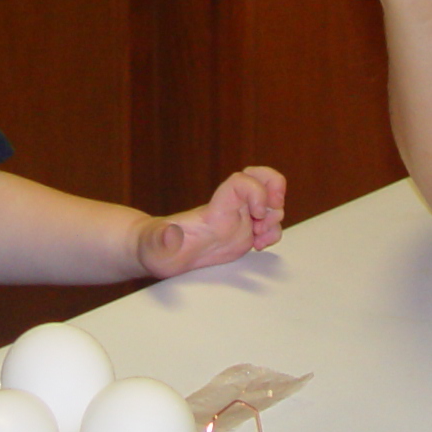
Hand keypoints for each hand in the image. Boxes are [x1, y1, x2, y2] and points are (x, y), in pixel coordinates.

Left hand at [135, 166, 287, 277]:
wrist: (159, 253)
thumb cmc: (155, 246)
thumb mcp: (155, 245)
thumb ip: (163, 239)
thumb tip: (171, 235)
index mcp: (214, 208)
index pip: (241, 181)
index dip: (257, 191)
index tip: (256, 215)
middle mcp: (230, 209)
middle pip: (261, 178)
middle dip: (276, 189)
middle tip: (273, 210)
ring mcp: (238, 221)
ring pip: (270, 202)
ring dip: (276, 217)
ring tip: (260, 237)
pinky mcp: (242, 235)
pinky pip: (268, 225)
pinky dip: (272, 233)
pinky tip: (259, 246)